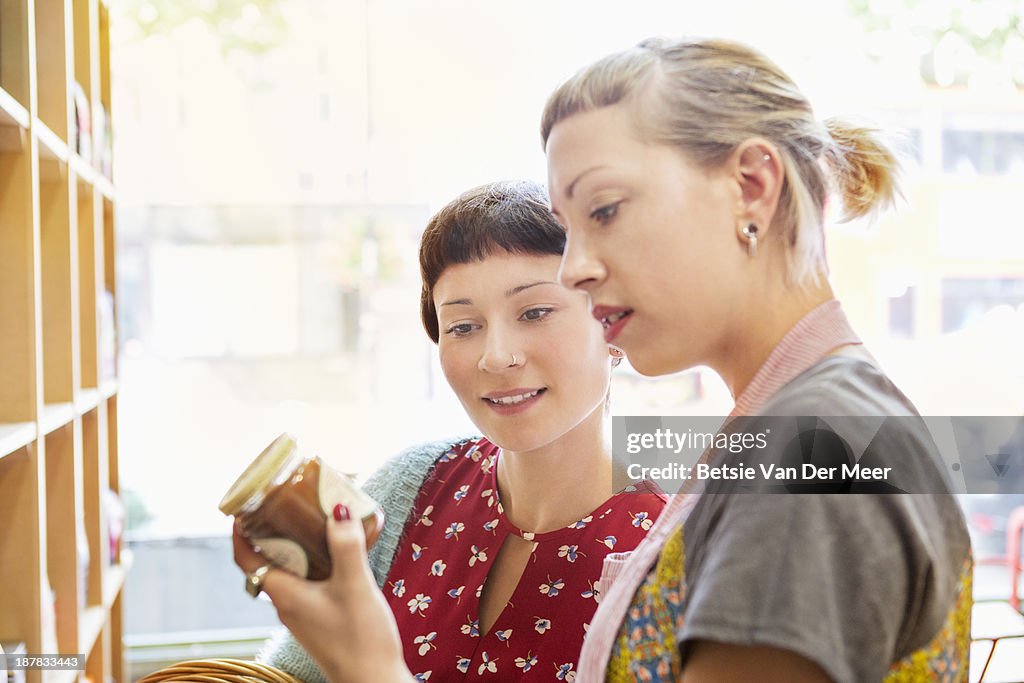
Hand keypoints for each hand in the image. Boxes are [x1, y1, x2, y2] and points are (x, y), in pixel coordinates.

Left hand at [232, 506, 413, 682]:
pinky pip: (304, 583)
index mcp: (285, 594)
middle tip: (286, 503)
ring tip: (311, 520)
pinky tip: (335, 555)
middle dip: (271, 532)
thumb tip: (338, 509)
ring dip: (293, 547)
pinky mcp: (317, 620)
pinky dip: (310, 562)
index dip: (239, 531)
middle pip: (265, 562)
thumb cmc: (360, 639)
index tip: (245, 505)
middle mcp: (286, 604)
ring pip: (287, 572)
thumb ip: (346, 548)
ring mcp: (301, 614)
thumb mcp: (355, 586)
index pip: (246, 558)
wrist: (372, 682)